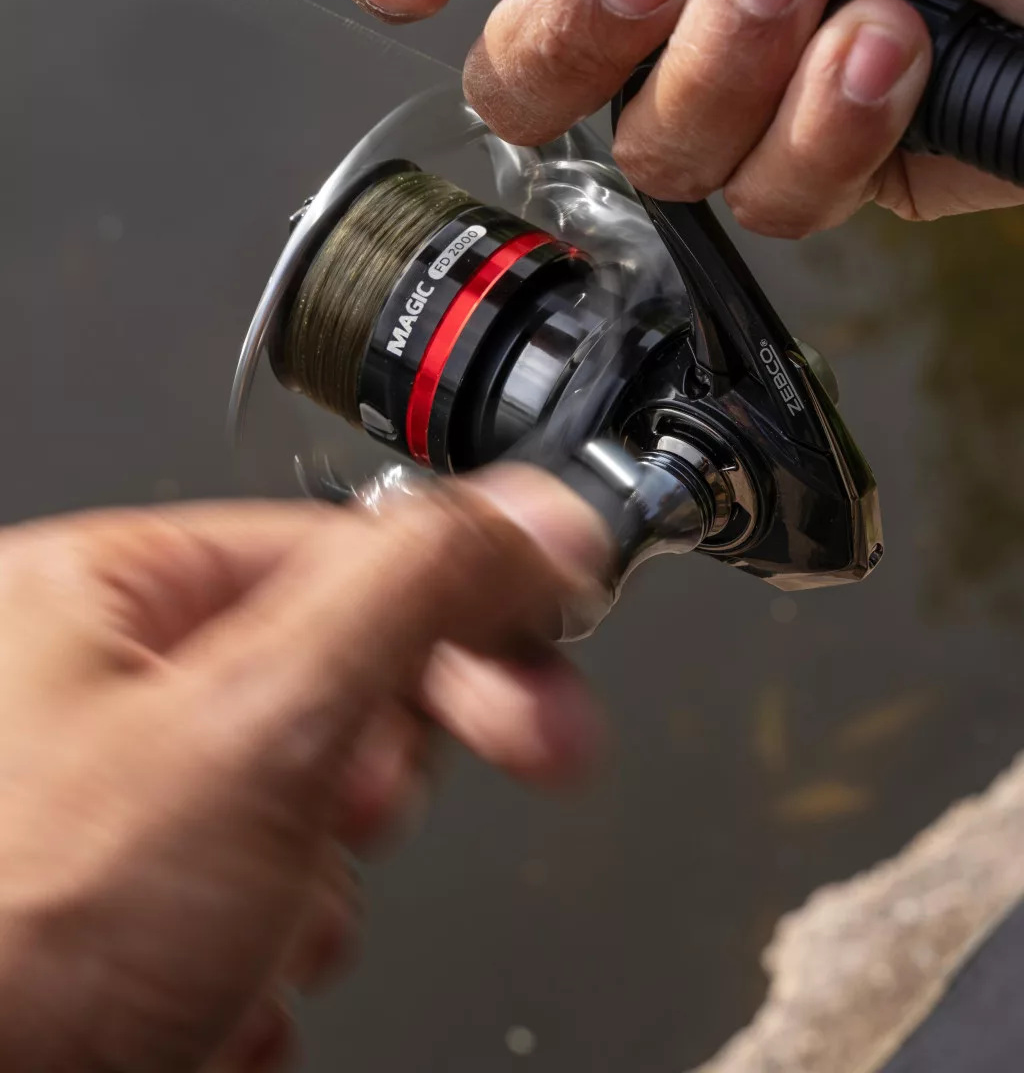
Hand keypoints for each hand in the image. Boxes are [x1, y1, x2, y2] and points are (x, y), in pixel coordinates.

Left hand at [0, 471, 608, 1072]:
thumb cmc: (18, 939)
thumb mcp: (261, 724)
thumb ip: (417, 592)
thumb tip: (538, 515)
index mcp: (102, 597)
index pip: (345, 556)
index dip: (468, 611)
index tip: (551, 668)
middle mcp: (88, 695)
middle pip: (321, 693)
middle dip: (363, 782)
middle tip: (374, 821)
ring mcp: (97, 821)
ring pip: (289, 827)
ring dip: (299, 902)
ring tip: (233, 944)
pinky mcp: (108, 929)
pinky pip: (239, 918)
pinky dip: (248, 973)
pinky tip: (202, 1005)